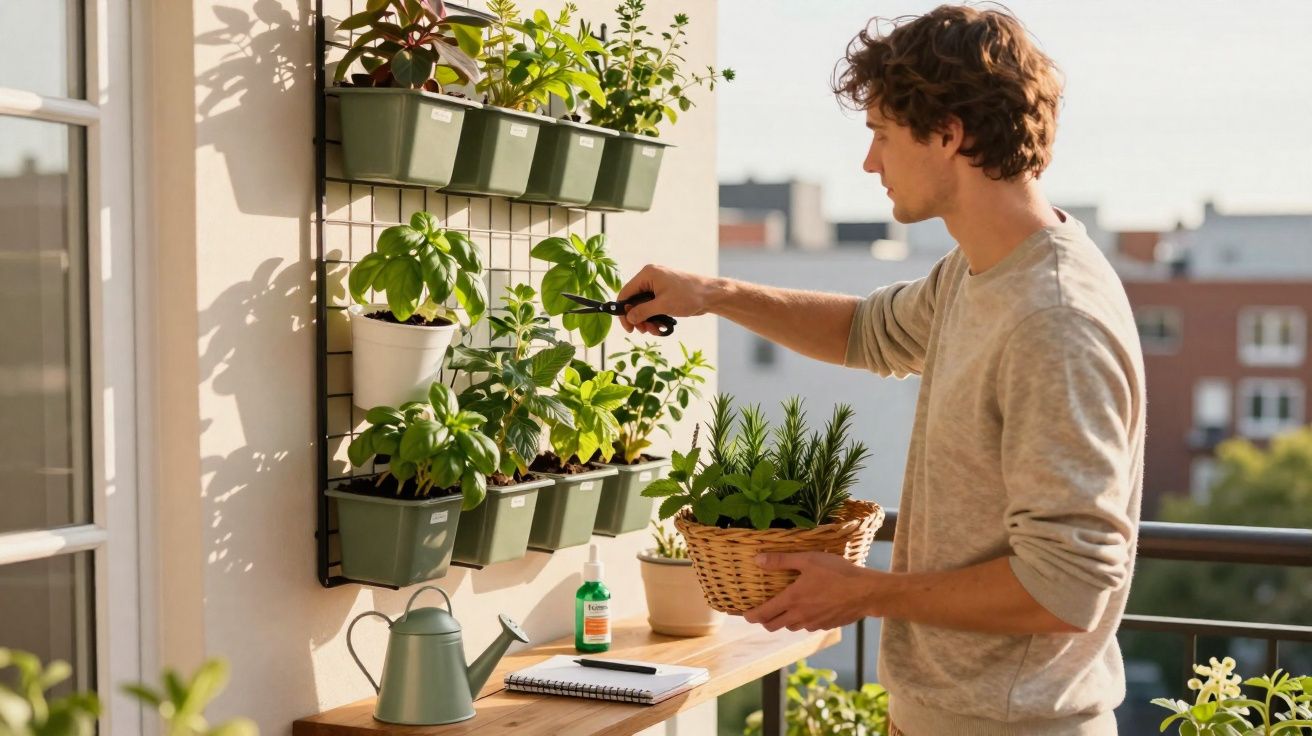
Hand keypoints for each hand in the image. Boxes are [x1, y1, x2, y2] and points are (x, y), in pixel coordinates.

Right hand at [616, 265, 719, 334]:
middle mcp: (650, 278)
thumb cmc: (689, 296)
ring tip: (656, 330)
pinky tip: (661, 326)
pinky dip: (655, 318)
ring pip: (643, 306)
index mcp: (647, 275)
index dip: (623, 311)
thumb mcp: (663, 305)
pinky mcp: (664, 293)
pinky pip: (653, 307)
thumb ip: (643, 312)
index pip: (625, 293)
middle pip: (633, 301)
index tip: (628, 328)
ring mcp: (657, 285)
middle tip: (644, 331)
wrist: (711, 295)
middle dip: (638, 318)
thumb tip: (629, 318)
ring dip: (647, 321)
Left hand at [742, 552, 880, 631]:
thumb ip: (781, 561)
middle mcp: (799, 616)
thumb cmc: (837, 573)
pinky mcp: (826, 626)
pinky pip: (807, 627)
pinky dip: (802, 621)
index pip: (763, 614)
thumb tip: (757, 559)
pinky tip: (808, 610)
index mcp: (792, 600)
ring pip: (791, 627)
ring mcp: (813, 623)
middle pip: (773, 626)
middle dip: (764, 621)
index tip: (745, 615)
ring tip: (784, 609)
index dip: (751, 616)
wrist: (866, 592)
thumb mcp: (808, 560)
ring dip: (784, 621)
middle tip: (762, 613)